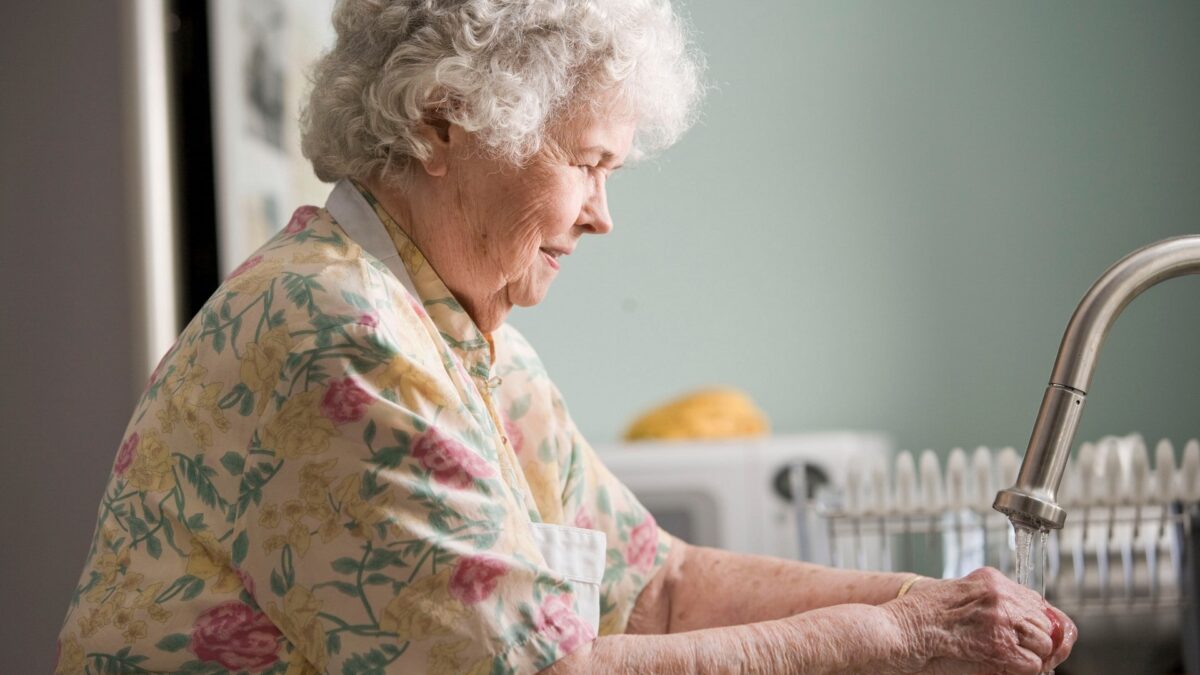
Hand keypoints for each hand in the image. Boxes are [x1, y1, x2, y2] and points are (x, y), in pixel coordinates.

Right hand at [885, 567, 1076, 674]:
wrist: (896, 632)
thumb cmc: (916, 618)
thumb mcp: (953, 596)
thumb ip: (985, 603)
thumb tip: (1018, 623)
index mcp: (990, 580)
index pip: (1038, 601)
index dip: (1044, 623)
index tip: (1044, 637)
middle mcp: (999, 595)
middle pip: (1046, 621)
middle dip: (1043, 641)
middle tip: (1029, 655)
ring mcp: (1000, 619)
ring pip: (1046, 642)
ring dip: (1036, 655)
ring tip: (1017, 661)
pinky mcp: (999, 645)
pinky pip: (1033, 663)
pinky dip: (1026, 669)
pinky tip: (1009, 666)